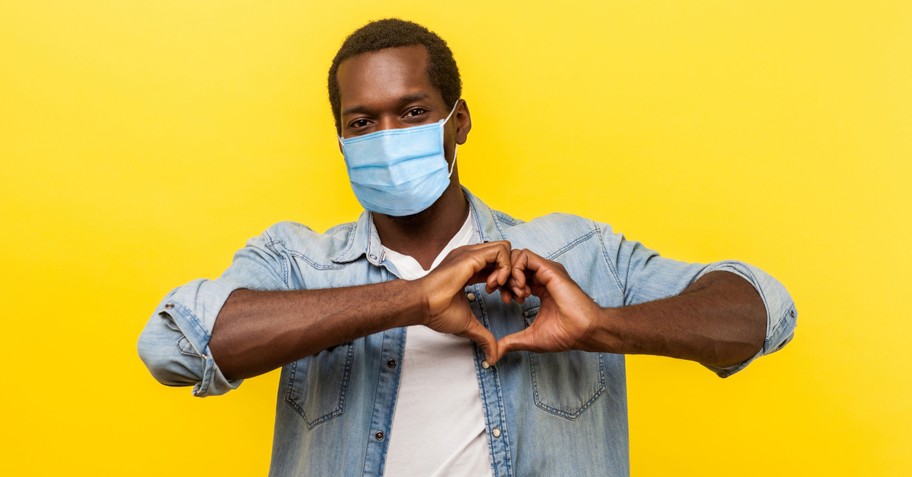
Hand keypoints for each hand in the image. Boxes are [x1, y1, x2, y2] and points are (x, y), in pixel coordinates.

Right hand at [417, 241, 512, 361]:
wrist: (421, 305)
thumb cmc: (437, 312)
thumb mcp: (468, 324)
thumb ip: (484, 336)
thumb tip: (493, 357)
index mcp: (470, 269)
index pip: (498, 266)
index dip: (508, 282)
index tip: (507, 300)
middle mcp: (472, 257)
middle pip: (505, 256)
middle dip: (515, 275)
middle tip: (514, 296)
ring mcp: (472, 254)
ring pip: (506, 249)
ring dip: (512, 271)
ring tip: (505, 290)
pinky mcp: (472, 255)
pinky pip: (501, 251)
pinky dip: (506, 267)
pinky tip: (497, 285)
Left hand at [492, 249, 602, 362]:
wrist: (583, 332)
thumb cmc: (565, 335)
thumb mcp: (530, 338)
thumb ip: (511, 342)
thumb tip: (495, 354)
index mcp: (540, 288)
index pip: (515, 275)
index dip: (503, 285)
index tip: (502, 300)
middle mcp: (543, 276)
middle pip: (513, 263)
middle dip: (500, 276)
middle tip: (498, 293)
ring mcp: (546, 271)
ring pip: (517, 256)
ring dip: (508, 273)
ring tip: (512, 293)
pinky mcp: (549, 269)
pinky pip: (525, 257)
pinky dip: (516, 270)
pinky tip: (520, 289)